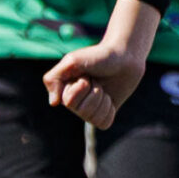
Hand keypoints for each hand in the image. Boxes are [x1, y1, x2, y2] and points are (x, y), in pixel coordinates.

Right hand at [44, 0, 159, 128]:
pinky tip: (111, 97)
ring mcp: (91, 109)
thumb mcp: (73, 61)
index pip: (67, 102)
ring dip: (102, 100)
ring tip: (104, 86)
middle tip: (97, 80)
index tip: (85, 76)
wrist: (126, 54)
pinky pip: (104, 122)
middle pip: (80, 111)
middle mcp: (76, 102)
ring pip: (93, 117)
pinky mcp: (106, 113)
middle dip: (92, 94)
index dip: (79, 89)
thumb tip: (53, 103)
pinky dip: (109, 110)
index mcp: (65, 90)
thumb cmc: (99, 54)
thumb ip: (55, 78)